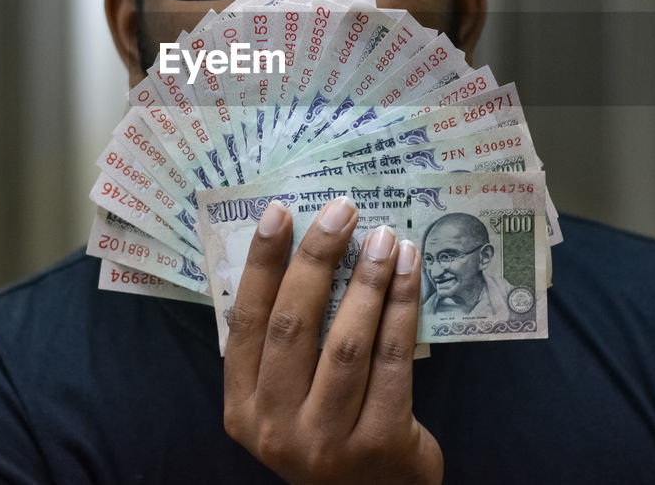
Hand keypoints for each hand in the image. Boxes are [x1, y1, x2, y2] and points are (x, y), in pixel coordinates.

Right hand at [222, 196, 442, 483]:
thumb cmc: (330, 432)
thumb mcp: (289, 399)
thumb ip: (283, 344)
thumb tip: (302, 249)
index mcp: (243, 410)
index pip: (246, 322)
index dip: (262, 263)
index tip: (280, 212)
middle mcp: (276, 429)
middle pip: (294, 325)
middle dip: (318, 259)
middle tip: (342, 211)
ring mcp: (327, 442)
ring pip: (347, 342)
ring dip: (368, 280)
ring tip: (385, 238)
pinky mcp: (380, 443)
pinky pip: (392, 360)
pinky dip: (402, 308)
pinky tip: (411, 272)